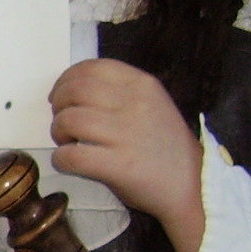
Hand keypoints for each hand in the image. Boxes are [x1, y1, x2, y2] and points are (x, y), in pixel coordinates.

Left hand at [49, 59, 204, 251]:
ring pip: (68, 120)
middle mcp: (135, 103)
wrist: (193, 184)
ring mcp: (127, 133)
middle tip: (63, 123)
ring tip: (68, 143)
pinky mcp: (118, 164)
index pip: (92, 67)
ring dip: (58, 132)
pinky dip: (60, 159)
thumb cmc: (163, 145)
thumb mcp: (151, 104)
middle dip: (58, 106)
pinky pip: (70, 155)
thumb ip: (117, 92)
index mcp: (142, 84)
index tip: (60, 96)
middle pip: (74, 91)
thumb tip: (68, 90)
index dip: (66, 80)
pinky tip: (69, 162)